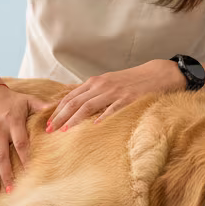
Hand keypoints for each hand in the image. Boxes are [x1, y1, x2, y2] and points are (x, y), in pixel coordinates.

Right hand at [0, 86, 52, 194]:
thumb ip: (41, 107)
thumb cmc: (11, 99)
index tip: (31, 174)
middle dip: (6, 174)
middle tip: (12, 190)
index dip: (25, 158)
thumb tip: (58, 110)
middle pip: (1, 155)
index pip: (20, 143)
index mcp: (12, 122)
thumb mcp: (27, 99)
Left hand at [48, 61, 181, 131]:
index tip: (47, 123)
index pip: (70, 97)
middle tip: (49, 130)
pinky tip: (94, 127)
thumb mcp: (108, 84)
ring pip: (89, 106)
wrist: (157, 74)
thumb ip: (92, 93)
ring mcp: (114, 92)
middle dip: (60, 117)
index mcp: (95, 82)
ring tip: (64, 131)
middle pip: (75, 102)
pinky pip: (113, 109)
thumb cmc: (131, 82)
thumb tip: (74, 106)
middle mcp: (101, 86)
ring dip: (75, 119)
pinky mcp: (128, 99)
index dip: (57, 110)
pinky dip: (102, 117)